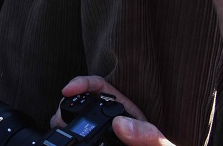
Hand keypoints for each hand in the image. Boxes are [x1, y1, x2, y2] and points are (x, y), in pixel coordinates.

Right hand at [51, 76, 173, 145]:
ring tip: (60, 131)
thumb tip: (121, 124)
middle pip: (82, 101)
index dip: (81, 83)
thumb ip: (148, 135)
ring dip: (63, 120)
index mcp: (128, 111)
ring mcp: (105, 132)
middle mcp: (113, 119)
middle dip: (65, 105)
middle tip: (60, 119)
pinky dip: (69, 133)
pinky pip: (79, 133)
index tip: (68, 90)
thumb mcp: (162, 145)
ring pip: (75, 118)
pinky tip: (68, 140)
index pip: (100, 86)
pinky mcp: (97, 142)